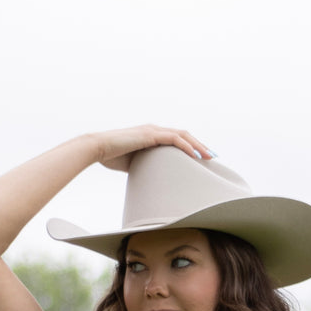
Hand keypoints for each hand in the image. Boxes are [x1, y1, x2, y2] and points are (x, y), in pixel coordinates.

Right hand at [90, 124, 212, 172]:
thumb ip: (143, 167)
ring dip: (198, 145)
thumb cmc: (110, 157)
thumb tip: (149, 180)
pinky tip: (195, 155)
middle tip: (212, 157)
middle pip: (184, 135)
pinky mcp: (150, 135)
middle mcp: (154, 130)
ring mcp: (153, 130)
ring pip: (183, 135)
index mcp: (151, 136)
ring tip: (209, 156)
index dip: (190, 147)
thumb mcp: (132, 164)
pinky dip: (186, 146)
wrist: (98, 148)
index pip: (176, 139)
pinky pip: (174, 139)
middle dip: (200, 145)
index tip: (202, 158)